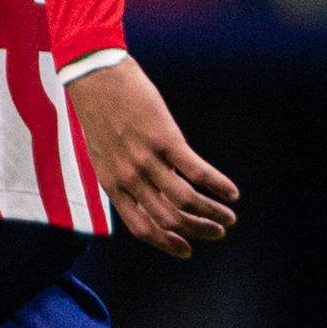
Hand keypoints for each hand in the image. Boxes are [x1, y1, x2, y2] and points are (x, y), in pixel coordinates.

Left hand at [66, 57, 237, 258]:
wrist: (95, 77)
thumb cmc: (100, 112)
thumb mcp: (103, 153)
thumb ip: (124, 176)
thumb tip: (149, 192)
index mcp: (113, 185)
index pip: (142, 228)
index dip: (166, 243)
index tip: (186, 250)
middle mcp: (129, 178)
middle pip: (170, 219)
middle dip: (198, 231)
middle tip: (218, 232)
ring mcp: (147, 160)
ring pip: (186, 201)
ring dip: (213, 213)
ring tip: (230, 216)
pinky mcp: (165, 139)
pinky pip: (197, 172)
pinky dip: (218, 185)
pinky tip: (231, 192)